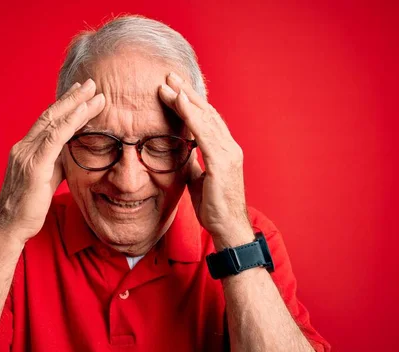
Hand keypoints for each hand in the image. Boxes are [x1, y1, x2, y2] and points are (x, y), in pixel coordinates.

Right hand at [0, 79, 104, 243]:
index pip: (47, 122)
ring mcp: (27, 154)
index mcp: (26, 149)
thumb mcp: (46, 179)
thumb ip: (57, 162)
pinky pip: (55, 138)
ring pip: (54, 122)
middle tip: (90, 83)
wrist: (11, 227)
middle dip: (71, 98)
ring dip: (76, 105)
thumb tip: (72, 152)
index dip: (64, 106)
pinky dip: (71, 122)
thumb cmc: (29, 207)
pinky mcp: (34, 166)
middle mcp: (24, 147)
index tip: (80, 93)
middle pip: (51, 115)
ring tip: (93, 92)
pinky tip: (83, 111)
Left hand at [159, 72, 253, 249]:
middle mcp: (229, 146)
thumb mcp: (199, 180)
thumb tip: (182, 154)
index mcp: (224, 150)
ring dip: (185, 98)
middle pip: (206, 112)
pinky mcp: (223, 161)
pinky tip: (179, 101)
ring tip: (169, 84)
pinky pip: (204, 132)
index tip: (174, 89)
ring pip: (205, 117)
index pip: (205, 120)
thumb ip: (193, 163)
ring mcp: (228, 152)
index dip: (190, 103)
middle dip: (186, 93)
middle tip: (169, 77)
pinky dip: (191, 114)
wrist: (228, 228)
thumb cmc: (214, 206)